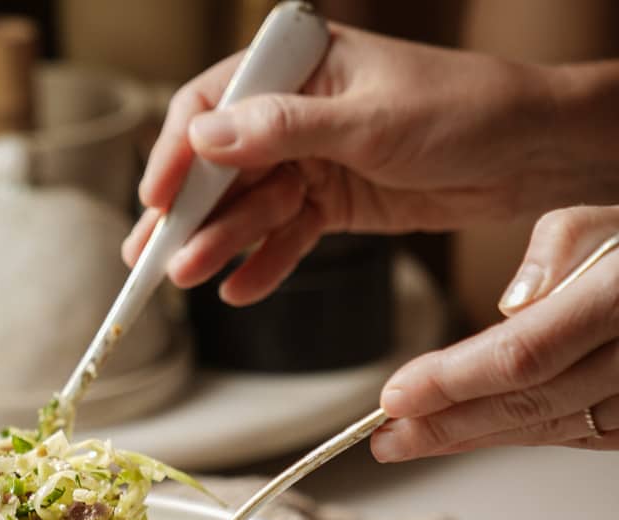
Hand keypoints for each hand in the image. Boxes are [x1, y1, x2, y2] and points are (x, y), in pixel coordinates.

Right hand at [125, 23, 568, 304]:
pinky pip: (284, 237)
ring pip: (249, 207)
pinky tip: (239, 288)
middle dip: (188, 214)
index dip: (178, 154)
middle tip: (153, 259)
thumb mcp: (369, 121)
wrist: (532, 155)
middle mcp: (297, 112)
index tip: (156, 201)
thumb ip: (283, 131)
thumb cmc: (465, 111)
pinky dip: (263, 263)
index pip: (215, 104)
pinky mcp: (330, 203)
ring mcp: (312, 160)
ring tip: (192, 277)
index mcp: (301, 65)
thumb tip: (205, 138)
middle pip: (221, 165)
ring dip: (221, 243)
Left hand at [372, 205, 618, 459]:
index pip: (523, 353)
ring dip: (469, 439)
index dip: (452, 382)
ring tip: (408, 442)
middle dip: (445, 424)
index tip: (396, 395)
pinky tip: (463, 436)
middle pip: (526, 402)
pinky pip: (568, 435)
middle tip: (383, 437)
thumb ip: (559, 245)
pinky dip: (510, 435)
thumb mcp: (607, 221)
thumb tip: (511, 304)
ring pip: (544, 427)